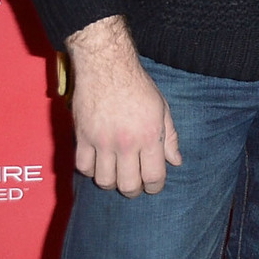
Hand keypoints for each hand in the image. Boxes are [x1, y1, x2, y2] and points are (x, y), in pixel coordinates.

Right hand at [66, 17, 180, 196]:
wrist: (107, 68)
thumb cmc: (138, 86)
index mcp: (149, 136)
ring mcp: (102, 142)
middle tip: (136, 187)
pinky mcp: (82, 138)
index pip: (154, 176)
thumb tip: (176, 161)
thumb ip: (170, 137)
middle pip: (128, 185)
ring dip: (112, 183)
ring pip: (104, 180)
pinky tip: (98, 165)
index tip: (154, 187)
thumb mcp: (162, 108)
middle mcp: (126, 143)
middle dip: (134, 191)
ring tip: (117, 177)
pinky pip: (83, 167)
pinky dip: (91, 171)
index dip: (155, 187)